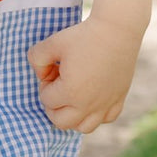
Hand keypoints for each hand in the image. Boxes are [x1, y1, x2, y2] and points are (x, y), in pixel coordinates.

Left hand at [27, 16, 142, 133]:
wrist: (117, 29)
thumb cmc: (83, 35)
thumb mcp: (52, 42)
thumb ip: (36, 59)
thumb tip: (41, 75)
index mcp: (70, 92)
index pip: (47, 100)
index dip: (45, 84)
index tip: (53, 69)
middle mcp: (89, 104)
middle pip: (61, 122)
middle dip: (54, 106)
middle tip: (58, 86)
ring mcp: (106, 104)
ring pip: (84, 127)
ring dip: (74, 116)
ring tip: (73, 96)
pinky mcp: (119, 99)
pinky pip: (106, 119)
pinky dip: (96, 115)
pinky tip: (93, 97)